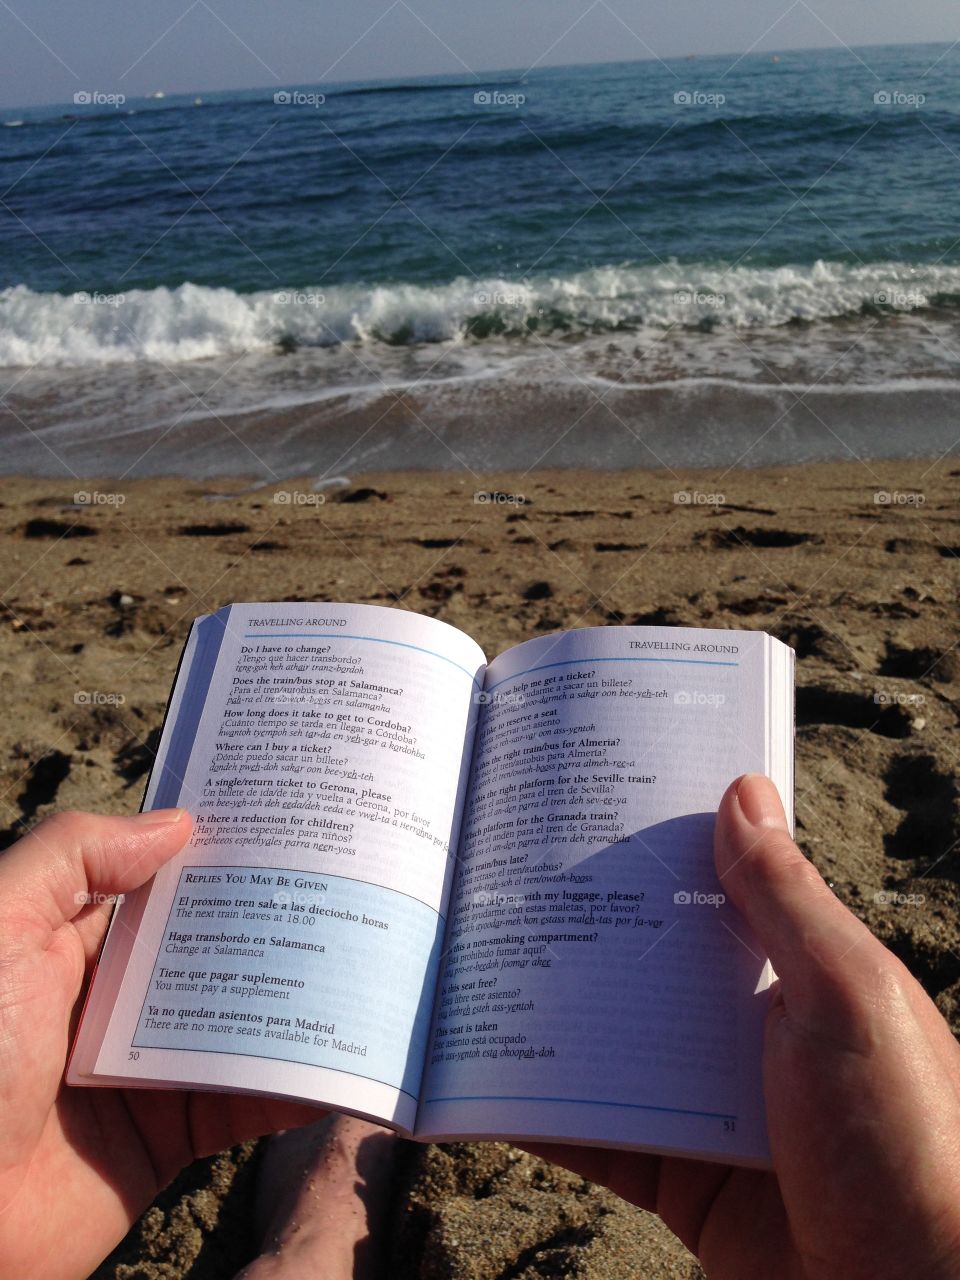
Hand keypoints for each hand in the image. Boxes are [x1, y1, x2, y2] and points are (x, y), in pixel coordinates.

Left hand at [0, 809, 319, 1279]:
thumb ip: (75, 857)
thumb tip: (176, 822)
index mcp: (70, 944)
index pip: (160, 886)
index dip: (219, 856)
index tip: (291, 824)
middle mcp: (111, 1001)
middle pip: (211, 950)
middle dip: (274, 921)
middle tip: (354, 882)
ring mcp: (142, 1070)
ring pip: (236, 1022)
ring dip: (296, 999)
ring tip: (367, 960)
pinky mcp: (164, 1140)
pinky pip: (241, 1105)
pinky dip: (292, 1086)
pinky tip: (342, 1060)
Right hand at [523, 773, 959, 1279]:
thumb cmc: (907, 1142)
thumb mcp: (849, 1000)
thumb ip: (789, 901)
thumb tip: (742, 788)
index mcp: (802, 971)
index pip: (720, 887)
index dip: (660, 844)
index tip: (590, 796)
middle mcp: (753, 1029)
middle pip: (651, 963)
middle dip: (584, 925)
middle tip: (503, 871)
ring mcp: (712, 1103)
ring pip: (614, 1043)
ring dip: (553, 1014)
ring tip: (477, 962)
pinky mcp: (682, 1175)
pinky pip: (599, 1131)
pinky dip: (546, 1109)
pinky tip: (490, 1078)